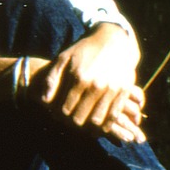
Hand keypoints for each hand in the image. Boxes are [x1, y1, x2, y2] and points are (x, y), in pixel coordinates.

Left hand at [35, 25, 146, 142]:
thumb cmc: (85, 50)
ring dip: (88, 128)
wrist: (113, 41)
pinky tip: (98, 127)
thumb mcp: (63, 58)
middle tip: (69, 122)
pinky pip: (114, 116)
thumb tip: (44, 100)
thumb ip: (51, 78)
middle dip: (72, 123)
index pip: (65, 109)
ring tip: (83, 126)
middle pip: (80, 118)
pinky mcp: (124, 91)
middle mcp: (96, 85)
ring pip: (96, 121)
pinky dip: (105, 125)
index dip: (60, 116)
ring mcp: (112, 89)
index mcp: (79, 78)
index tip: (58, 116)